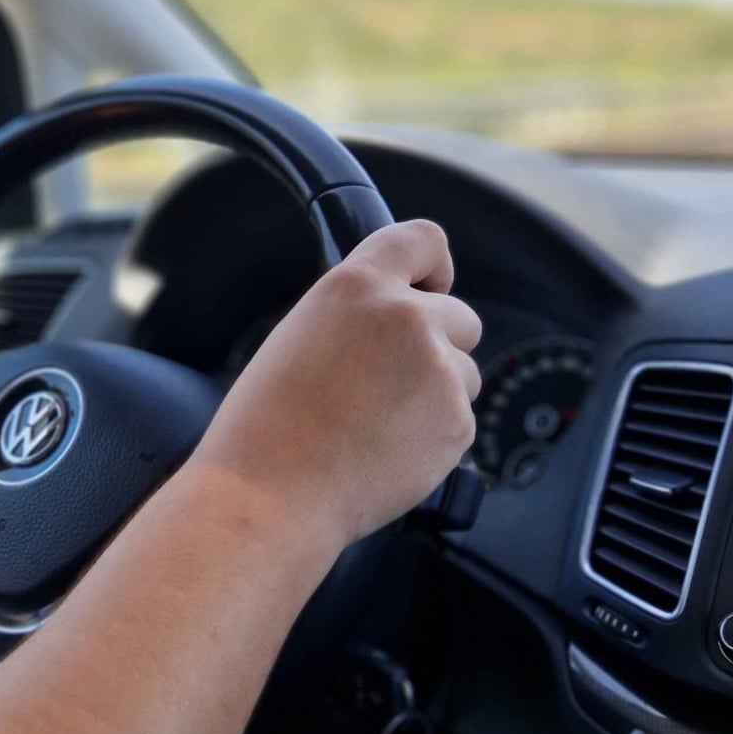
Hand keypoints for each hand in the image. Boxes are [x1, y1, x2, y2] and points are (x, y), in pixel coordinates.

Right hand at [191, 220, 480, 548]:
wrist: (270, 493)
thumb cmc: (267, 424)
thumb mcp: (300, 335)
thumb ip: (356, 317)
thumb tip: (398, 323)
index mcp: (357, 285)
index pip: (424, 240)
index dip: (435, 266)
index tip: (433, 286)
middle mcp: (406, 316)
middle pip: (461, 317)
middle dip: (439, 345)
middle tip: (390, 383)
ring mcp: (438, 368)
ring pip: (465, 372)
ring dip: (436, 393)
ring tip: (378, 424)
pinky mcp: (456, 421)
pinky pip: (460, 419)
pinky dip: (434, 436)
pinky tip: (386, 450)